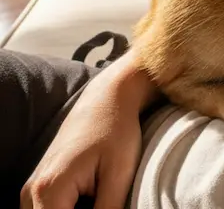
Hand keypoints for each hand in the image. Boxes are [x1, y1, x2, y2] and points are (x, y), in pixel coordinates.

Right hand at [21, 52, 158, 208]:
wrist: (108, 97)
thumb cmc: (117, 130)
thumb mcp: (119, 175)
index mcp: (49, 191)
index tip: (104, 207)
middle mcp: (31, 192)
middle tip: (103, 202)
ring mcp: (32, 189)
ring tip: (98, 198)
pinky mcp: (39, 186)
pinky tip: (91, 199)